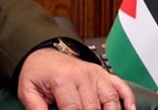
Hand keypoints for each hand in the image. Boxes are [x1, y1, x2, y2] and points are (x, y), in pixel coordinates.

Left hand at [17, 47, 135, 109]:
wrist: (42, 54)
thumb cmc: (37, 73)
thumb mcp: (28, 91)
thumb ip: (36, 108)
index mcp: (62, 79)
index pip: (74, 109)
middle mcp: (82, 75)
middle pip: (94, 108)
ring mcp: (95, 74)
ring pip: (111, 101)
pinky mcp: (104, 74)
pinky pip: (122, 87)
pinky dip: (129, 100)